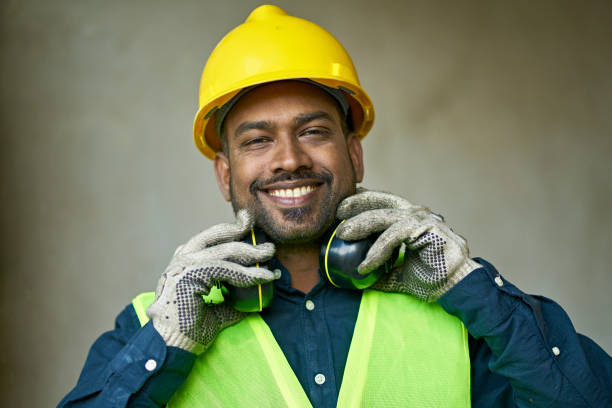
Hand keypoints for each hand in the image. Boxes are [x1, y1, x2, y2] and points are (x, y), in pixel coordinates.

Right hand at [146, 210, 278, 353]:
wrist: (171, 346)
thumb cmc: (189, 329)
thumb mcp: (216, 309)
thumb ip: (232, 299)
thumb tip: (256, 297)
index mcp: (185, 261)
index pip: (212, 239)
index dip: (232, 232)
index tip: (249, 227)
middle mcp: (183, 258)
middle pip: (217, 236)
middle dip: (243, 232)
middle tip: (266, 240)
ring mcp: (184, 264)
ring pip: (225, 250)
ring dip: (251, 253)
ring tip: (269, 253)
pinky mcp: (190, 275)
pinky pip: (226, 269)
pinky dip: (248, 273)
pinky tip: (264, 277)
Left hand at [336, 189, 479, 301]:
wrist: (456, 289)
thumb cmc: (431, 278)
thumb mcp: (397, 273)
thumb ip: (380, 269)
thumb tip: (355, 277)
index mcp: (410, 219)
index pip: (382, 202)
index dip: (361, 200)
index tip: (341, 206)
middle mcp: (416, 214)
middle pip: (382, 200)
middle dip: (357, 202)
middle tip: (337, 211)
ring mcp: (423, 219)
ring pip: (385, 216)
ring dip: (361, 225)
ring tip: (343, 235)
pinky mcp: (428, 229)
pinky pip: (394, 236)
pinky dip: (377, 250)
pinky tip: (365, 265)